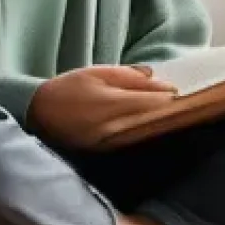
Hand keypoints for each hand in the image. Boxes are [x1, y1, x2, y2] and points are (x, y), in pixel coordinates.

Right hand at [26, 65, 177, 149]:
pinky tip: (151, 122)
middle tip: (186, 100)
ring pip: (147, 131)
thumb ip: (128, 76)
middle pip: (155, 120)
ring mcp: (114, 143)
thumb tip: (155, 77)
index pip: (155, 103)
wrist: (38, 115)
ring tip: (172, 110)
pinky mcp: (109, 151)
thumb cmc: (67, 89)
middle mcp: (117, 128)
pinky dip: (145, 129)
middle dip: (170, 110)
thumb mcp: (96, 73)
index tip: (184, 90)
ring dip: (159, 121)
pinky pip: (135, 139)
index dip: (172, 97)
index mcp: (114, 105)